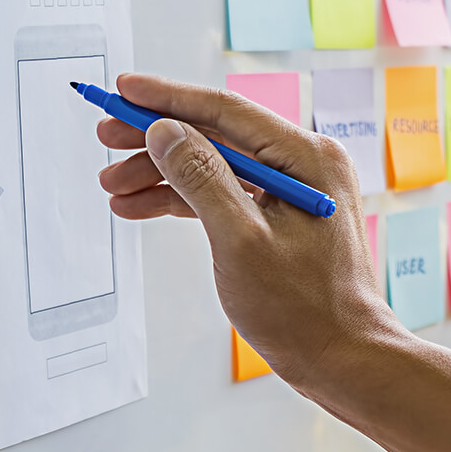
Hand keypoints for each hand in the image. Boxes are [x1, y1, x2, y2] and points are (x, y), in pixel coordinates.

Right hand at [95, 73, 399, 385]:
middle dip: (158, 139)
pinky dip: (185, 201)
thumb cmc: (305, 310)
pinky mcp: (283, 220)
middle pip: (218, 135)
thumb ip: (200, 178)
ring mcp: (296, 193)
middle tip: (106, 138)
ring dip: (164, 174)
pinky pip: (227, 195)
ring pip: (217, 166)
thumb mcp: (240, 240)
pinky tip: (142, 206)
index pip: (227, 112)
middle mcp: (306, 166)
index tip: (124, 91)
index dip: (169, 99)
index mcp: (308, 158)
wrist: (344, 360)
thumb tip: (166, 131)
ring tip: (113, 186)